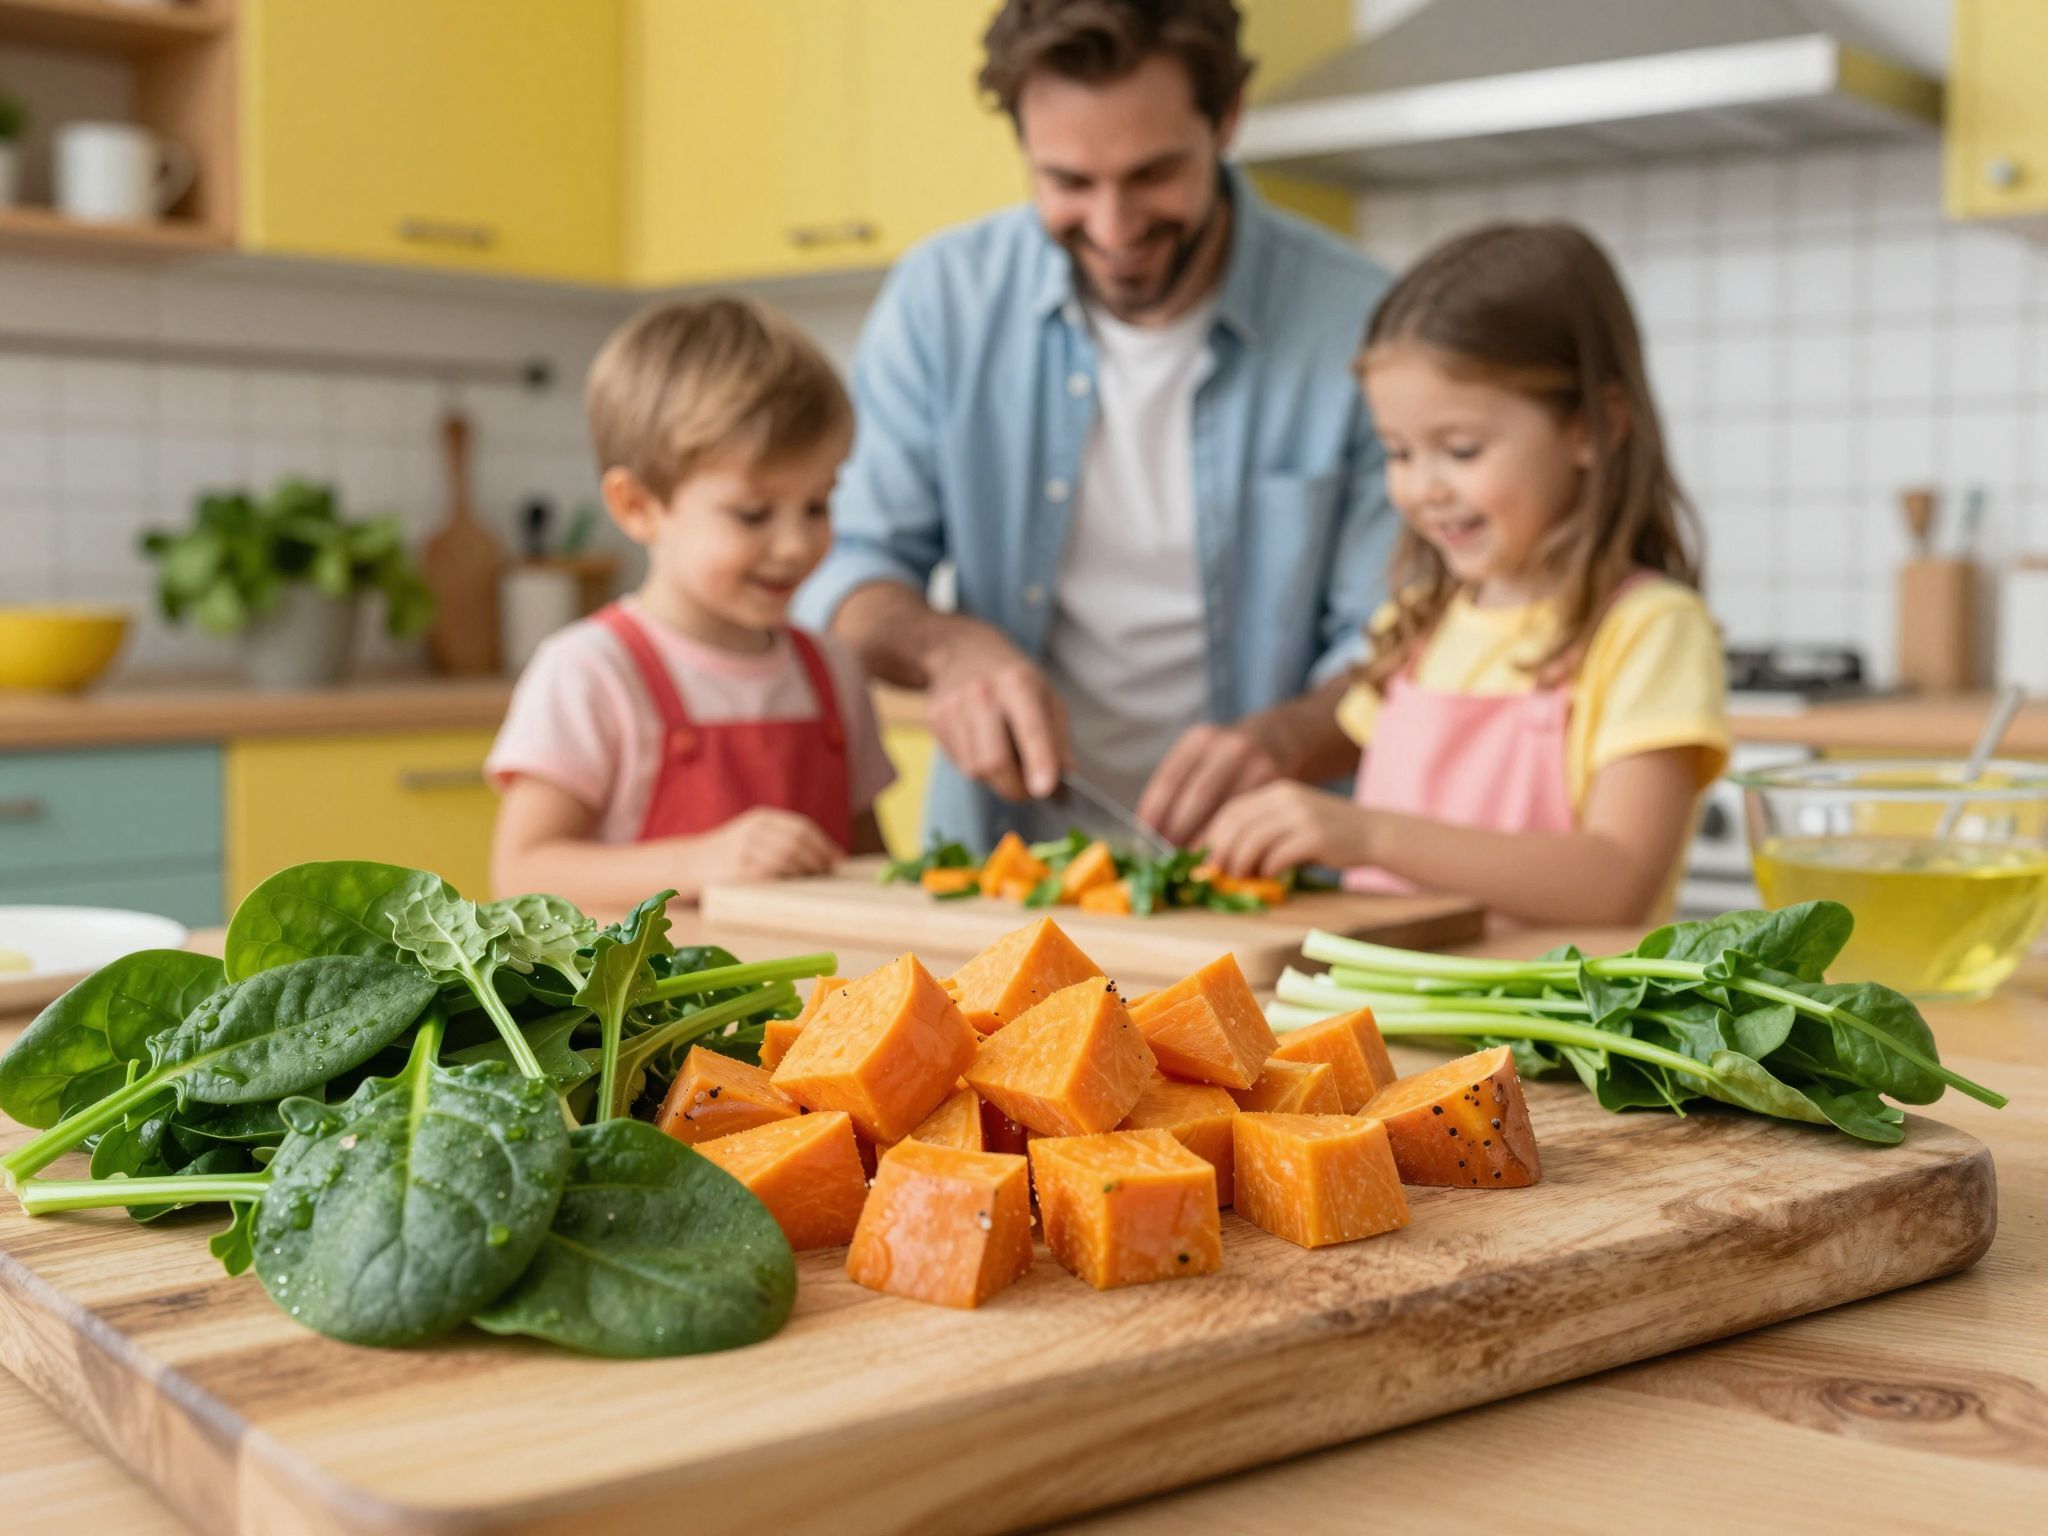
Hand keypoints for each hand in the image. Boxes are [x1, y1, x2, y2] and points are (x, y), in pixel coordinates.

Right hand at [684, 808, 841, 884]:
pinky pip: (771, 873)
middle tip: (825, 875)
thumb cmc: (727, 856)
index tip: (837, 861)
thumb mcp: (754, 837)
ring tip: (810, 882)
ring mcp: (745, 849)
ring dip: (805, 870)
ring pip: (788, 856)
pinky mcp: (737, 870)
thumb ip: (784, 841)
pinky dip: (787, 879)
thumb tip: (829, 858)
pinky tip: (792, 886)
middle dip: (818, 859)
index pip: (802, 827)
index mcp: (761, 818)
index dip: (824, 844)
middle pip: (798, 841)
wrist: (686, 864)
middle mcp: (754, 829)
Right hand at [924, 620, 1069, 800]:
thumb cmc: (1013, 678)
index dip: (1038, 762)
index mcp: (1017, 682)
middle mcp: (981, 692)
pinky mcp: (935, 719)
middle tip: (1029, 791)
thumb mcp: (1046, 695)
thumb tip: (1066, 776)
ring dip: (997, 779)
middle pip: (994, 761)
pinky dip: (977, 766)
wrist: (962, 651)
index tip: (1044, 790)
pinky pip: (959, 763)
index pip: (1030, 729)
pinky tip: (984, 746)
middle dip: (1015, 788)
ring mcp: (952, 705)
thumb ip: (1058, 738)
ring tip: (1007, 760)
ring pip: (975, 769)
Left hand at [1137, 721, 1286, 847]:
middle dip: (1180, 830)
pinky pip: (1250, 817)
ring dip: (1206, 839)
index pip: (1170, 779)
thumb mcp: (1203, 754)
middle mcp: (1229, 747)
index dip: (1155, 811)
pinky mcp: (1277, 782)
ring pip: (1226, 811)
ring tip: (1192, 858)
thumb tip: (1149, 826)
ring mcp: (1256, 763)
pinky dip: (1232, 838)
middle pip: (1198, 796)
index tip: (1146, 835)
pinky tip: (1222, 851)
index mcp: (1201, 739)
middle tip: (1169, 855)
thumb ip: (1180, 782)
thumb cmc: (1228, 757)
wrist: (1281, 736)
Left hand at [1198, 782, 1374, 878]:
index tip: (1207, 858)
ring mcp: (1302, 815)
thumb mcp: (1292, 821)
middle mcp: (1287, 798)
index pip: (1233, 810)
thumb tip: (1222, 857)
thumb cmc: (1326, 835)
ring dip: (1241, 863)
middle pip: (1238, 824)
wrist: (1373, 833)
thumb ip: (1262, 831)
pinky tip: (1271, 874)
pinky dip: (1268, 868)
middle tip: (1219, 873)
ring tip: (1242, 877)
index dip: (1214, 835)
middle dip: (1223, 851)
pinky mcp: (1315, 836)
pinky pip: (1278, 854)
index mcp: (1277, 791)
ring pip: (1253, 839)